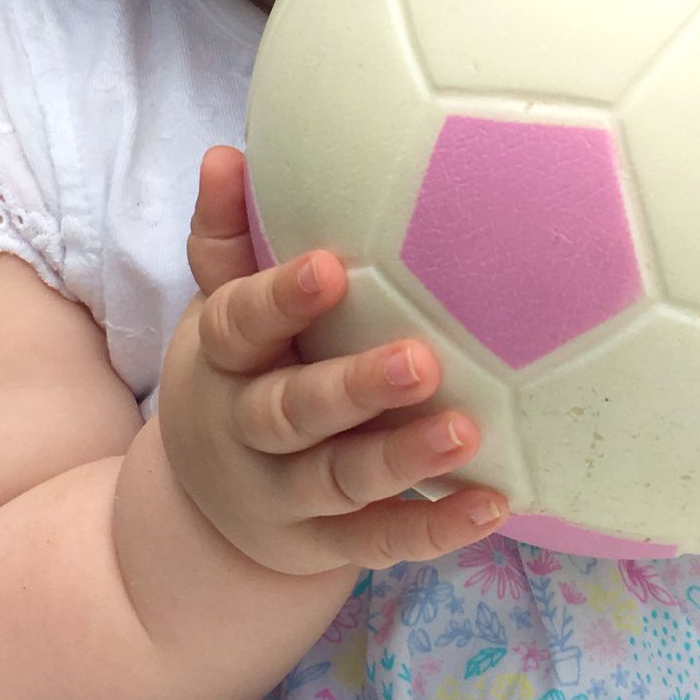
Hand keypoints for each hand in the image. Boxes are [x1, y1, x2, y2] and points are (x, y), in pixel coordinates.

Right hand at [154, 146, 507, 574]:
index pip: (241, 324)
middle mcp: (247, 431)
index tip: (330, 268)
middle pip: (291, 412)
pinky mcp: (325, 546)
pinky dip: (436, 527)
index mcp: (223, 360)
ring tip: (466, 433)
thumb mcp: (220, 312)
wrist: (204, 513)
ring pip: (340, 480)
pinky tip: (495, 504)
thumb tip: (227, 154)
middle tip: (420, 359)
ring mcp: (285, 496)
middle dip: (353, 388)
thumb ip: (229, 238)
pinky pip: (380, 540)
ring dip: (403, 458)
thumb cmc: (241, 374)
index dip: (280, 298)